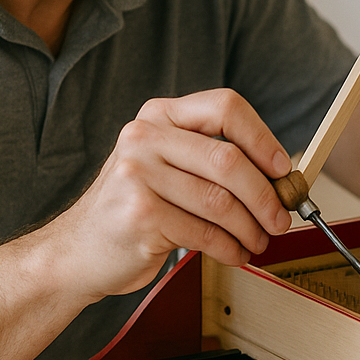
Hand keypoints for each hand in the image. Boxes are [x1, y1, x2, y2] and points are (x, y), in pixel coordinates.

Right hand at [54, 89, 292, 298]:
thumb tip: (281, 177)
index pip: (225, 107)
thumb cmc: (133, 208)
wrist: (76, 251)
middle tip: (281, 218)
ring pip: (220, 201)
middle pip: (228, 159)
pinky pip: (205, 233)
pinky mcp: (140, 214)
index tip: (283, 169)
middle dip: (266, 195)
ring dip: (251, 228)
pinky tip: (234, 253)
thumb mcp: (166, 165)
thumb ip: (212, 160)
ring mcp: (138, 174)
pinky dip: (230, 248)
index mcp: (159, 115)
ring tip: (258, 240)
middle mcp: (144, 137)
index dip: (263, 138)